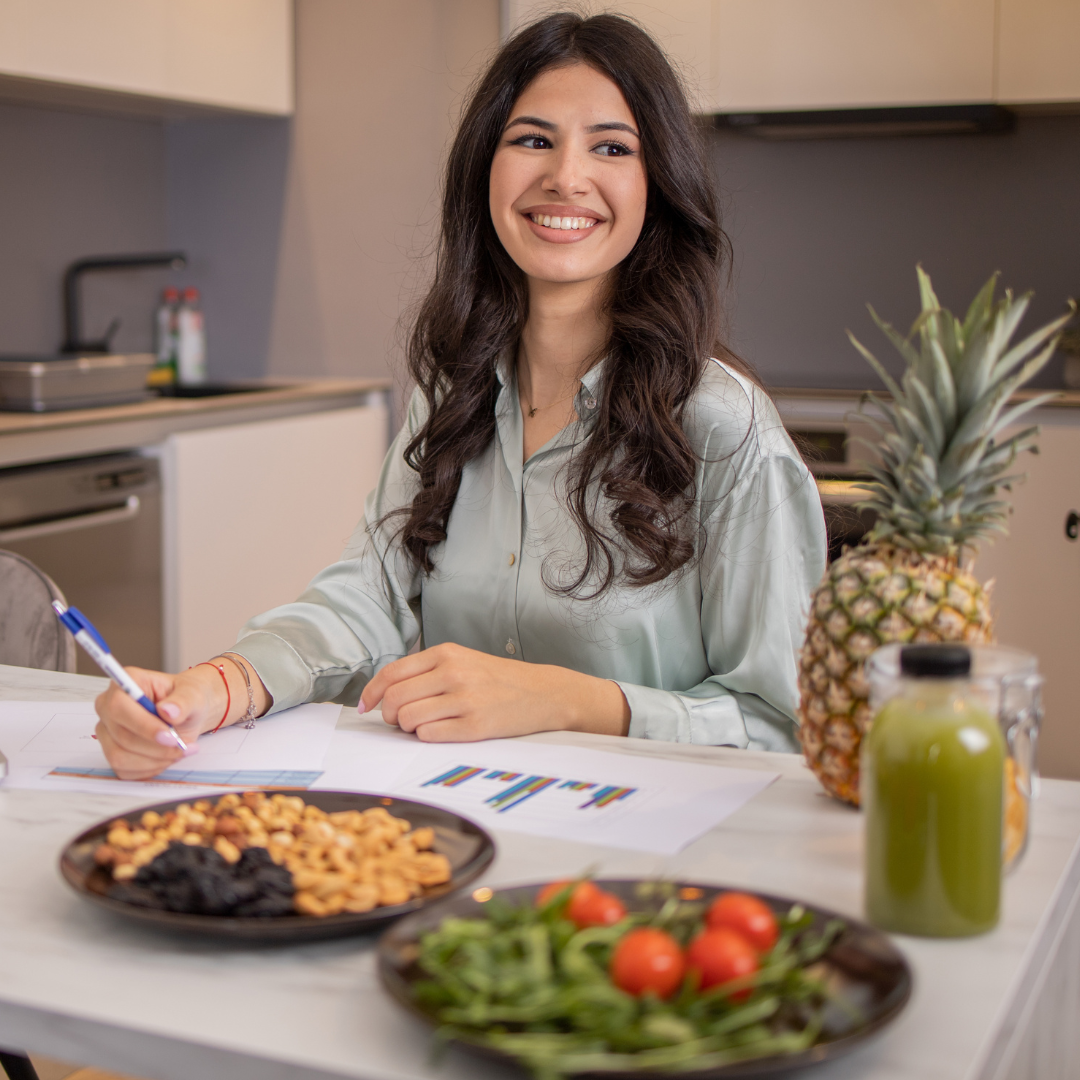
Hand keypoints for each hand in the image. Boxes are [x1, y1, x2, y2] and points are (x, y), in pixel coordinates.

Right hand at [94, 666, 226, 779]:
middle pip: (121, 736)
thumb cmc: (186, 699)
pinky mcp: (111, 751)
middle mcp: (108, 706)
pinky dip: (150, 768)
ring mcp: (107, 731)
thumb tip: (168, 711)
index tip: (170, 736)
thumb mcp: (193, 695)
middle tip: (182, 747)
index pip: (120, 707)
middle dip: (156, 747)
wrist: (187, 714)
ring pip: (120, 757)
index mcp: (126, 682)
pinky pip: (124, 770)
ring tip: (179, 751)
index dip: (144, 725)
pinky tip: (166, 757)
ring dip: (155, 760)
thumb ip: (183, 701)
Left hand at [360, 642, 629, 741]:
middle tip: (399, 721)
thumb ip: (428, 671)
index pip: (392, 673)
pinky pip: (430, 735)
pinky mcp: (476, 726)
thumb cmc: (498, 679)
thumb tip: (386, 692)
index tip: (365, 706)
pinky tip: (440, 732)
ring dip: (407, 728)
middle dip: (389, 715)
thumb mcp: (463, 660)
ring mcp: (465, 700)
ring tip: (422, 726)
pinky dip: (426, 737)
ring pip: (409, 719)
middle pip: (395, 698)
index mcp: (446, 653)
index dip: (372, 692)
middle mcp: (453, 673)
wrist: (544, 693)